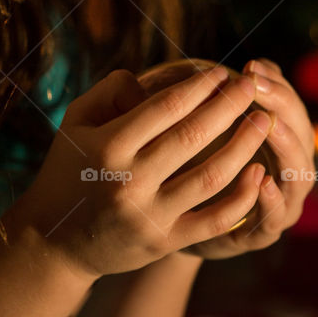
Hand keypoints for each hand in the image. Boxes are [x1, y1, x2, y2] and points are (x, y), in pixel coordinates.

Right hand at [11, 66, 272, 279]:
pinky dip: (241, 198)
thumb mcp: (76, 122)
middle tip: (250, 87)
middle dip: (229, 106)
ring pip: (210, 177)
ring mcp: (149, 215)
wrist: (54, 243)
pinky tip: (259, 173)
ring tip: (263, 121)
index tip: (221, 73)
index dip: (199, 87)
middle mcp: (129, 181)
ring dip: (243, 146)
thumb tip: (150, 78)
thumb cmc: (69, 169)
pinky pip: (213, 219)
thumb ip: (110, 90)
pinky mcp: (164, 242)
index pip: (166, 107)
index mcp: (109, 146)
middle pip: (193, 136)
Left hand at [179, 58, 315, 260]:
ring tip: (269, 124)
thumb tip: (250, 63)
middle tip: (255, 85)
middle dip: (281, 105)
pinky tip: (261, 179)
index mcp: (285, 140)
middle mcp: (290, 170)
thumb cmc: (199, 162)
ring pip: (298, 175)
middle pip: (301, 134)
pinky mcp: (262, 235)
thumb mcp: (211, 126)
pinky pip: (275, 219)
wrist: (180, 222)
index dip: (277, 84)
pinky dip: (272, 200)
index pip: (292, 106)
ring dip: (286, 147)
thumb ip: (230, 98)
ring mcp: (283, 204)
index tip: (251, 66)